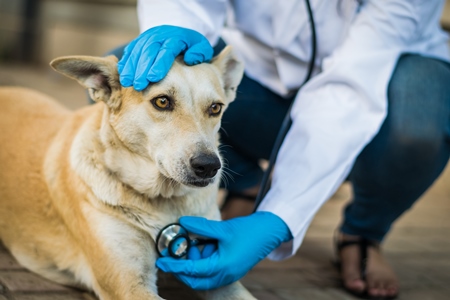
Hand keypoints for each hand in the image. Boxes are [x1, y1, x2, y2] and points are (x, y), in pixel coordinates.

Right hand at [117, 25, 212, 90]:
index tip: (154, 78)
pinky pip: (130, 49)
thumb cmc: (193, 48)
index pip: (167, 50)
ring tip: (127, 83)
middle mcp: (160, 35)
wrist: (181, 36)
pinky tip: (123, 74)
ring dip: (131, 67)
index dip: (159, 64)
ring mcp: (148, 36)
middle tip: (139, 85)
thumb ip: (200, 53)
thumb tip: (190, 58)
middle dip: (142, 69)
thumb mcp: (202, 48)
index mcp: (176, 37)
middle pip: (149, 50)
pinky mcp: (140, 41)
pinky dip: (126, 62)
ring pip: (137, 50)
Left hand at [156, 212, 291, 289]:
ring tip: (195, 242)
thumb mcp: (222, 228)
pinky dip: (203, 260)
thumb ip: (201, 227)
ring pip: (202, 276)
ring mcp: (228, 274)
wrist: (269, 232)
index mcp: (222, 267)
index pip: (191, 271)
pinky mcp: (230, 270)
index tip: (161, 261)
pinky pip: (210, 270)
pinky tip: (203, 244)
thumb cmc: (248, 231)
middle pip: (195, 280)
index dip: (174, 266)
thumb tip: (181, 223)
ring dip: (194, 262)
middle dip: (182, 269)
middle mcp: (225, 275)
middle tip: (174, 253)